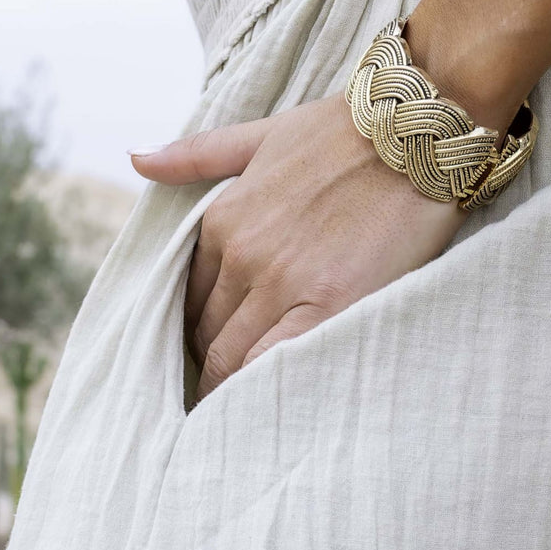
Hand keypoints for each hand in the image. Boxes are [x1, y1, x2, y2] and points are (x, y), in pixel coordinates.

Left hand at [131, 94, 460, 401]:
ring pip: (232, 357)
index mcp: (223, 220)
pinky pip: (274, 363)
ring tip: (240, 416)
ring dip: (232, 387)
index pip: (192, 299)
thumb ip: (197, 155)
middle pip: (208, 335)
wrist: (415, 133)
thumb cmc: (345, 132)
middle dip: (213, 366)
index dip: (201, 332)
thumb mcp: (263, 134)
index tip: (215, 353)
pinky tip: (265, 408)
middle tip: (225, 397)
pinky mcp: (327, 305)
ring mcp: (282, 283)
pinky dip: (261, 389)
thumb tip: (135, 159)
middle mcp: (243, 255)